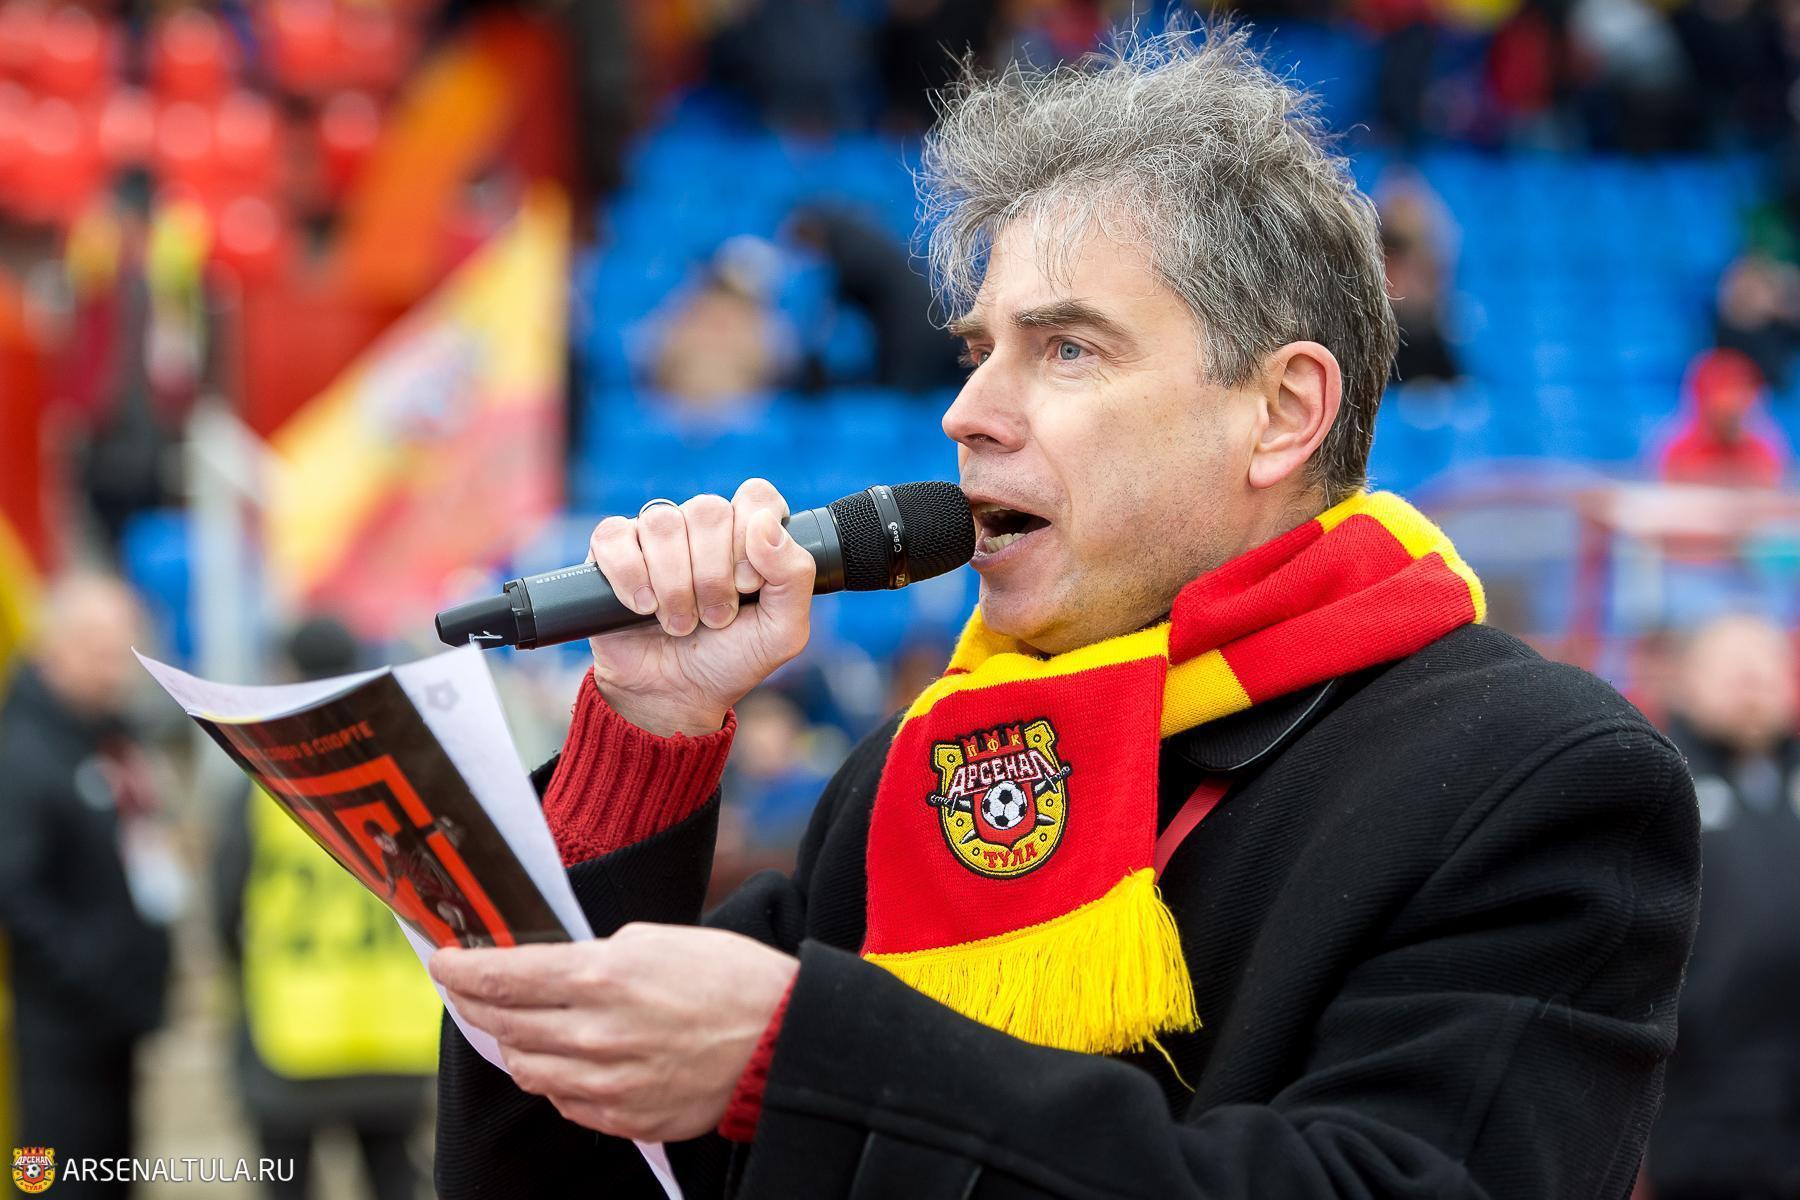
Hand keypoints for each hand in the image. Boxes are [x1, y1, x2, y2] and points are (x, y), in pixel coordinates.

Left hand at [430, 924, 798, 1141]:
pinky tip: (567, 1058)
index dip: (460, 969)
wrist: (782, 1038)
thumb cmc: (730, 977)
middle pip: (502, 1024)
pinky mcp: (624, 1118)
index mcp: (601, 977)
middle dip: (474, 1002)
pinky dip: (554, 1078)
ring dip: (512, 1043)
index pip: (502, 977)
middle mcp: (595, 1034)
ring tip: (519, 1024)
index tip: (441, 961)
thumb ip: (595, 955)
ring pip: (525, 1068)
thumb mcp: (657, 939)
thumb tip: (551, 967)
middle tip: (465, 988)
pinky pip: (563, 1102)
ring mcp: (607, 1083)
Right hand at [587, 478, 815, 735]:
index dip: (752, 537)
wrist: (675, 696)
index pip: (756, 496)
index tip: (748, 585)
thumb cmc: (730, 659)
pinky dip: (631, 577)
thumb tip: (765, 524)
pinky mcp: (613, 551)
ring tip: (680, 622)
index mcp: (749, 535)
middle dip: (713, 575)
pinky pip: (615, 536)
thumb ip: (794, 576)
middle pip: (708, 510)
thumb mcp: (782, 631)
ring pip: (662, 523)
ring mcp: (656, 536)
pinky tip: (643, 607)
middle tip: (714, 617)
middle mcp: (702, 527)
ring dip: (674, 585)